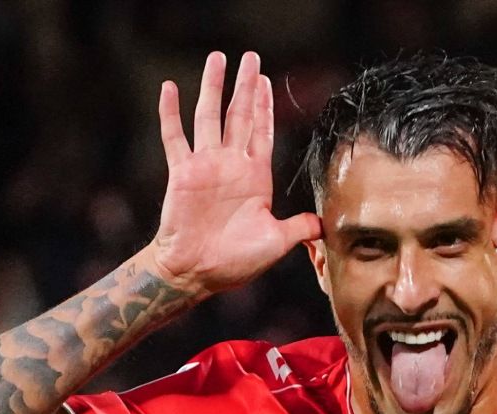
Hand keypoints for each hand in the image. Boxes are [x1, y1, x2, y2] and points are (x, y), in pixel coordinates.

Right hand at [150, 52, 320, 296]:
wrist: (197, 274)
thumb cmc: (235, 263)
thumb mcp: (276, 242)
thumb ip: (300, 228)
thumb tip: (326, 224)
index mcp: (255, 177)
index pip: (262, 132)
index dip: (265, 107)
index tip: (266, 81)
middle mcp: (231, 166)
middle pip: (239, 116)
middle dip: (245, 87)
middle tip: (250, 58)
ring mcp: (205, 167)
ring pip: (209, 117)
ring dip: (213, 88)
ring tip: (217, 58)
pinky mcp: (182, 173)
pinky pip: (174, 137)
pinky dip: (170, 113)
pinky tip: (170, 88)